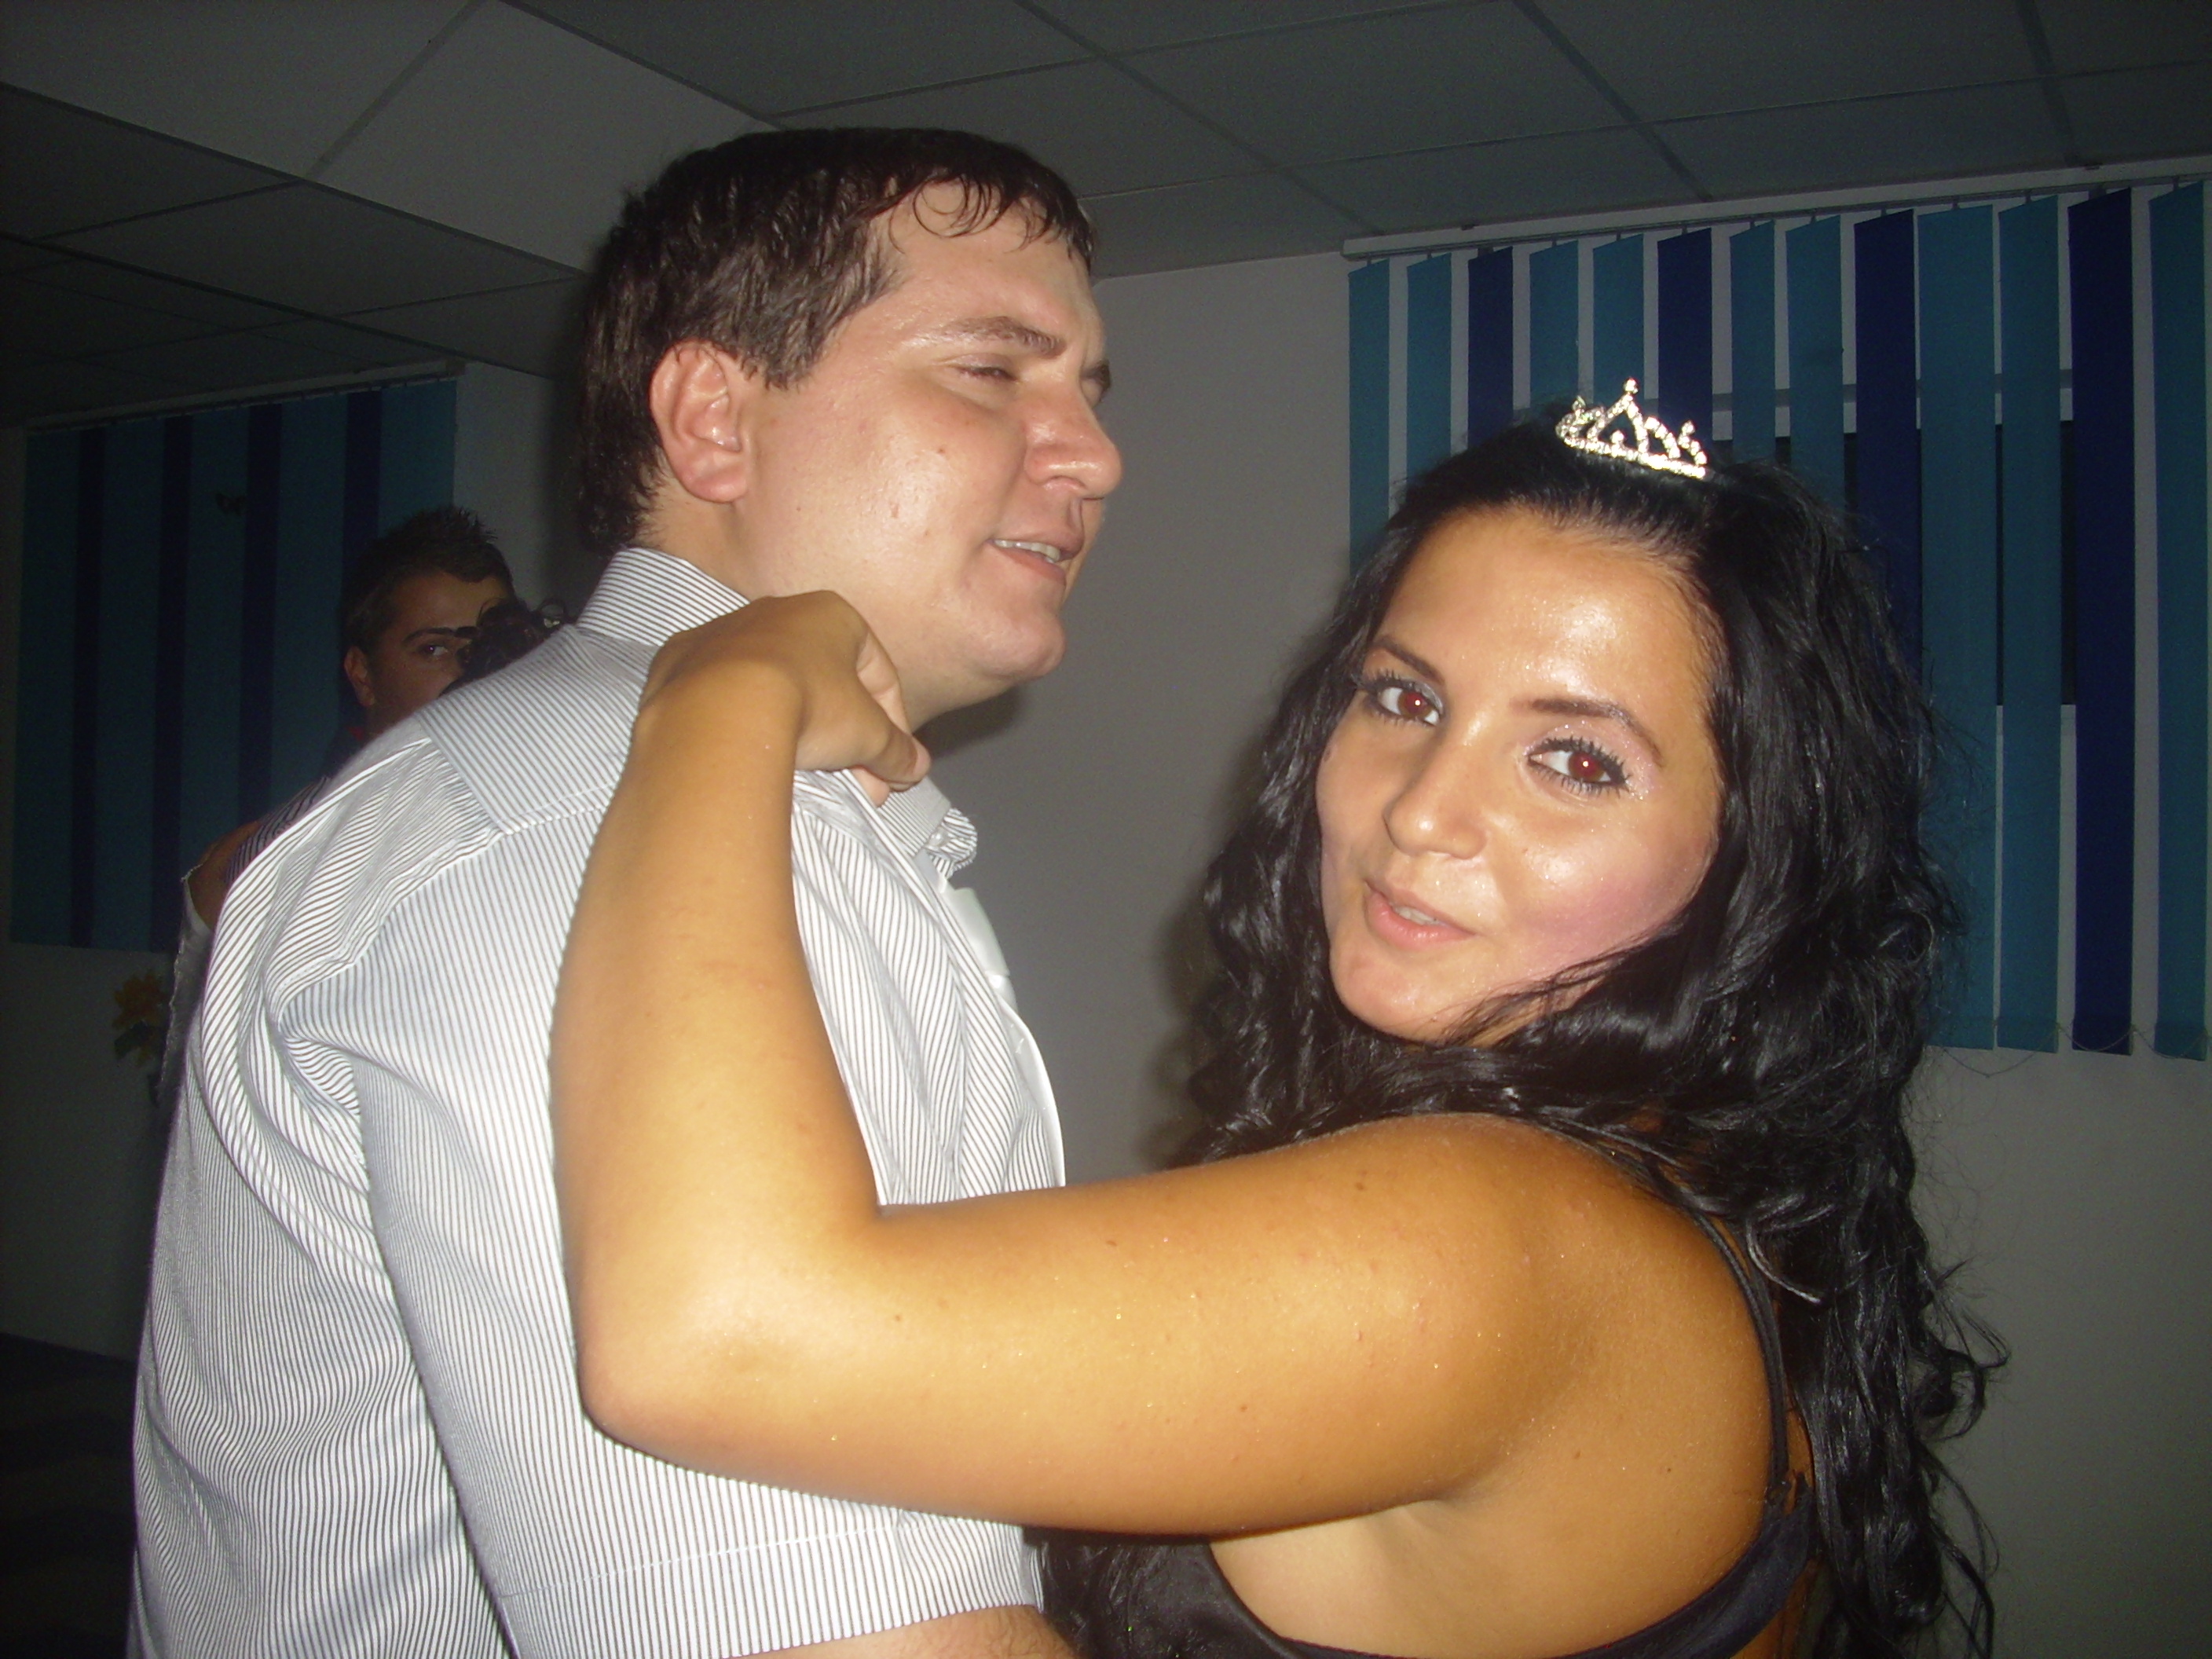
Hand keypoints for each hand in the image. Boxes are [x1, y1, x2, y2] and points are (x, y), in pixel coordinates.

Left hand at [642, 593, 928, 789]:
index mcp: (831, 614)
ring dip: (796, 727)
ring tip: (804, 776)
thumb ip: (897, 749)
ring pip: (772, 685)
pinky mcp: (678, 660)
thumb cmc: (809, 707)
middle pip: (826, 682)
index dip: (893, 725)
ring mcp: (722, 632)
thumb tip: (916, 767)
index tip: (893, 768)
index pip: (879, 673)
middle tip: (857, 784)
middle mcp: (777, 611)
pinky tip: (749, 752)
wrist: (715, 712)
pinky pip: (720, 693)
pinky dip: (739, 721)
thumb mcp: (869, 735)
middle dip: (847, 736)